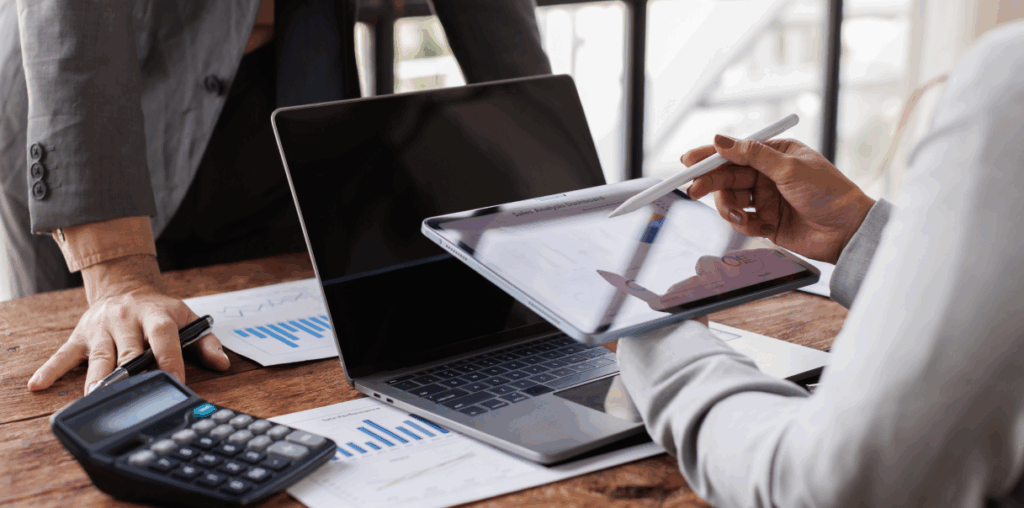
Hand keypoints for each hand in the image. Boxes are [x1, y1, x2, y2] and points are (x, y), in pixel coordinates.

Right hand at [27, 254, 229, 393]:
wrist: (126, 286)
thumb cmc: (160, 311)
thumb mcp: (187, 319)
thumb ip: (206, 342)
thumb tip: (224, 363)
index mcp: (155, 315)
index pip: (163, 336)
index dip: (169, 356)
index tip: (174, 379)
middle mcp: (126, 319)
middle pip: (128, 349)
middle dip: (130, 372)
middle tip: (130, 394)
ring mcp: (101, 327)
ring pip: (99, 356)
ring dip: (97, 377)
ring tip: (95, 396)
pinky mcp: (81, 335)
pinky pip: (64, 354)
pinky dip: (51, 369)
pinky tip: (39, 384)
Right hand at [684, 136, 874, 263]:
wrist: (847, 232)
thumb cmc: (828, 193)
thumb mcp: (790, 168)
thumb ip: (753, 156)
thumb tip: (722, 141)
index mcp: (775, 154)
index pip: (735, 151)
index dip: (710, 155)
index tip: (689, 161)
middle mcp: (768, 175)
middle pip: (727, 175)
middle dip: (710, 182)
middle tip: (694, 189)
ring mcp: (765, 198)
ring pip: (730, 199)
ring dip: (728, 207)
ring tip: (738, 216)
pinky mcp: (765, 221)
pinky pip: (741, 221)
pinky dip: (743, 224)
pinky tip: (757, 226)